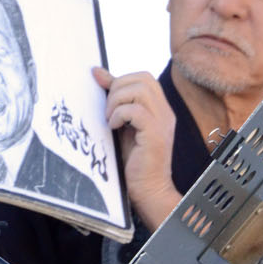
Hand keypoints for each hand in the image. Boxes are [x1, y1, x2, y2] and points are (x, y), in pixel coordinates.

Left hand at [92, 66, 178, 228]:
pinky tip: (114, 128)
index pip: (144, 78)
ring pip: (140, 90)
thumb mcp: (121, 124)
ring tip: (110, 120)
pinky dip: (119, 115)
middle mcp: (165, 112)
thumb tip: (97, 73)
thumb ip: (114, 100)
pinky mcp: (156, 135)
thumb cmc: (133, 161)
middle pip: (143, 79)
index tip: (104, 95)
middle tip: (107, 111)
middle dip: (117, 89)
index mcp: (159, 109)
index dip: (120, 81)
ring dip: (117, 102)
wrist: (148, 190)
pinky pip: (136, 111)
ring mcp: (163, 123)